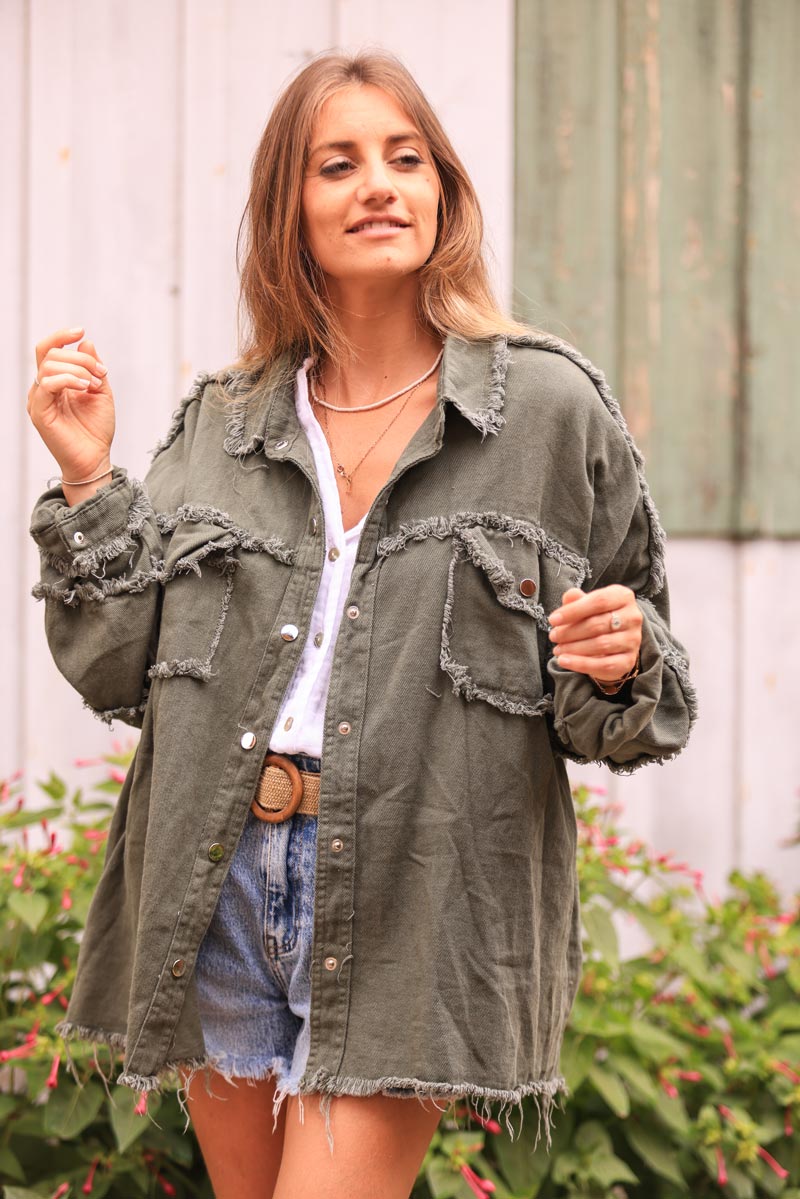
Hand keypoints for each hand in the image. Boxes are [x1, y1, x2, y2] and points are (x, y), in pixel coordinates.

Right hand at [27, 326, 114, 479]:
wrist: (95, 459)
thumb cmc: (96, 430)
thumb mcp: (100, 392)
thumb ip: (93, 368)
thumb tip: (86, 342)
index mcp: (55, 382)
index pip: (48, 350)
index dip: (61, 336)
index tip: (81, 330)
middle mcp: (43, 388)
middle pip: (49, 354)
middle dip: (79, 357)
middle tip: (100, 373)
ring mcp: (38, 400)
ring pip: (48, 365)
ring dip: (77, 368)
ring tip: (94, 383)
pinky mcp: (39, 412)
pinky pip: (47, 384)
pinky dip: (67, 379)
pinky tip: (84, 387)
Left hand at [548, 585, 641, 683]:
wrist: (614, 642)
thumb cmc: (597, 617)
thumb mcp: (586, 605)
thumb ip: (577, 600)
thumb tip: (570, 596)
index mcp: (623, 597)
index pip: (599, 601)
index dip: (573, 611)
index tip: (553, 620)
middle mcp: (632, 617)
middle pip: (598, 624)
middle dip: (570, 631)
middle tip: (553, 636)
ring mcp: (633, 640)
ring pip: (601, 645)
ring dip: (574, 648)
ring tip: (557, 649)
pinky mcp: (628, 661)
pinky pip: (604, 664)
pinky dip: (581, 664)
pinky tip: (564, 661)